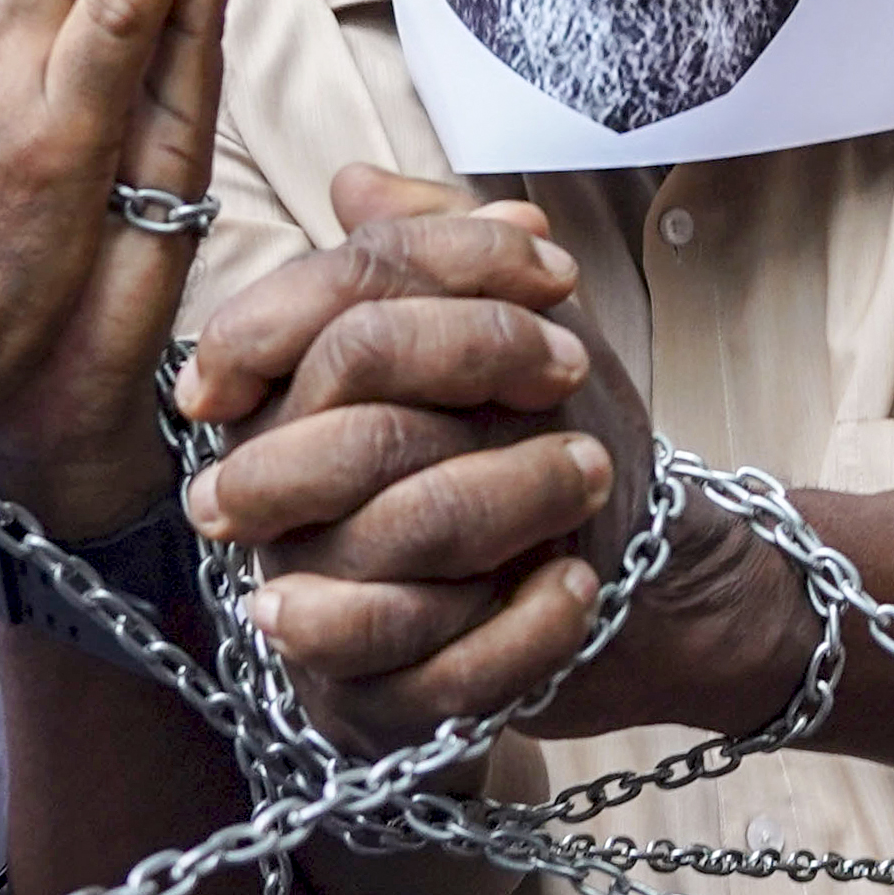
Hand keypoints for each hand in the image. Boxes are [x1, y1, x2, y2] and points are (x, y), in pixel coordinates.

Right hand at [181, 170, 804, 746]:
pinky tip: (574, 587)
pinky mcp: (375, 709)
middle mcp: (279, 500)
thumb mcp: (522, 335)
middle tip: (572, 380)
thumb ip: (444, 258)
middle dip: (477, 377)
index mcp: (288, 398)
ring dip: (513, 495)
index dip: (447, 275)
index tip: (556, 275)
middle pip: (355, 419)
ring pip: (395, 537)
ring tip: (590, 480)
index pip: (331, 307)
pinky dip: (522, 627)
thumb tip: (360, 186)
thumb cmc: (542, 452)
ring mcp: (318, 610)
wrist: (614, 600)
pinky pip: (434, 670)